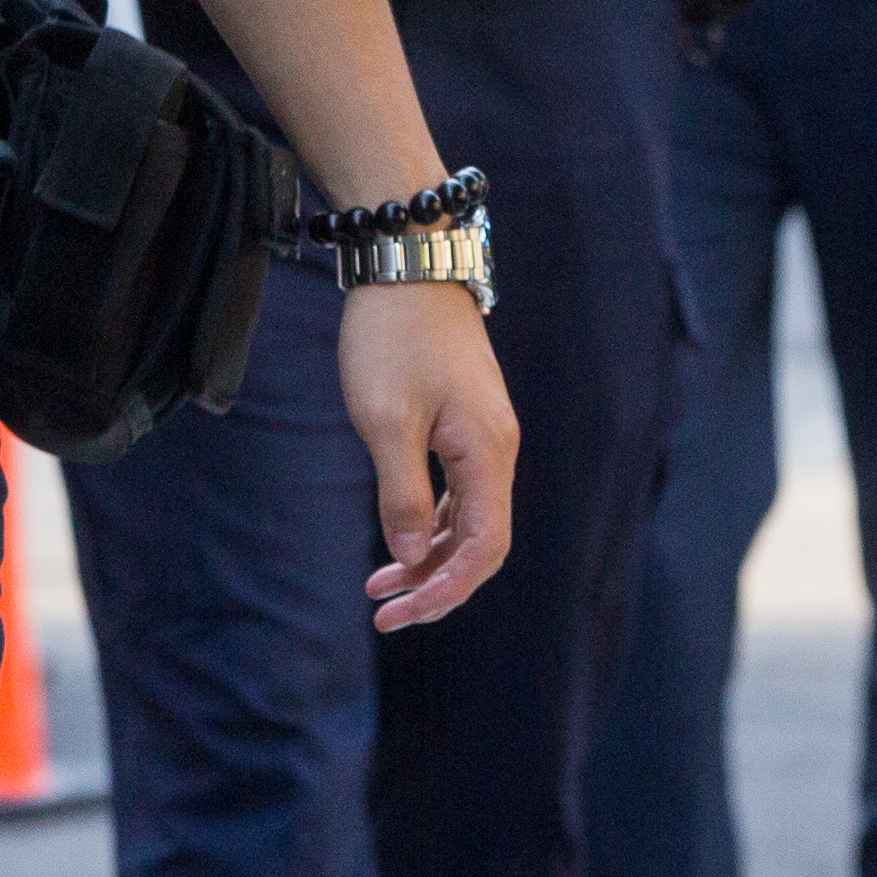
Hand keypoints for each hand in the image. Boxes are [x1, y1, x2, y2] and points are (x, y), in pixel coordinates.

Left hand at [338, 278, 516, 630]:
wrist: (406, 263)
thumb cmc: (393, 337)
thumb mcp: (385, 420)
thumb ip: (403, 494)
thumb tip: (412, 556)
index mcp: (487, 452)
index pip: (484, 547)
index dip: (447, 589)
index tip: (401, 613)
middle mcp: (497, 449)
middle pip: (481, 542)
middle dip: (435, 584)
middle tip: (383, 612)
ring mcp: (483, 434)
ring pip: (468, 519)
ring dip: (429, 557)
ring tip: (379, 586)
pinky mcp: (465, 421)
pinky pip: (458, 491)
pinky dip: (430, 522)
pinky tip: (399, 538)